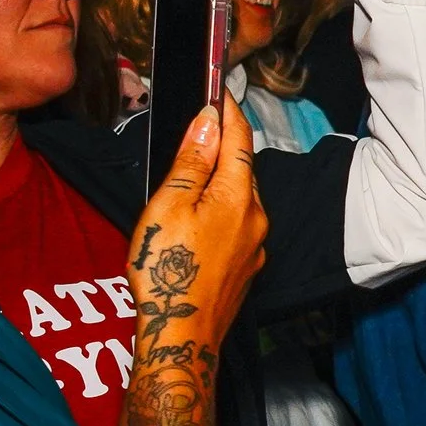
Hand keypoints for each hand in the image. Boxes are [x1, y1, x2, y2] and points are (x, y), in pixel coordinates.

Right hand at [121, 96, 267, 425]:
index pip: (240, 139)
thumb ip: (191, 162)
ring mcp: (256, 245)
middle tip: (197, 129)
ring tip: (189, 177)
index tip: (218, 91)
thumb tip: (209, 121)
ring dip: (220, 182)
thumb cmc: (168, 271)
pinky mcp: (248, 266)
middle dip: (222, 147)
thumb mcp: (170, 205)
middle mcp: (256, 218)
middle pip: (242, 169)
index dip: (228, 111)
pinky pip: (237, 226)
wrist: (182, 335)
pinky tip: (195, 222)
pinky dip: (220, 211)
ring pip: (240, 199)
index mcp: (237, 196)